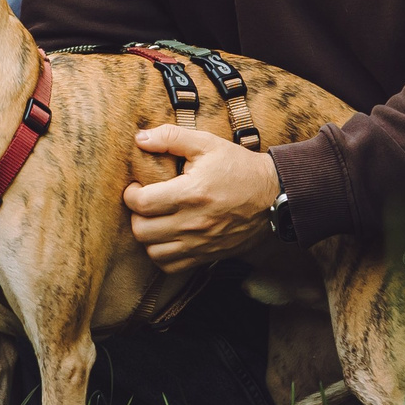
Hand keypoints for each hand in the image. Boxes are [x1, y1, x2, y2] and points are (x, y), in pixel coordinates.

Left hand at [123, 123, 281, 272]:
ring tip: (154, 221)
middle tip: (144, 203)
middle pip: (142, 231)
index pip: (140, 203)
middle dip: (135, 215)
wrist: (274, 196)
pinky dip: (162, 255)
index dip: (130, 194)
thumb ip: (171, 137)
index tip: (136, 187)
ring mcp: (200, 243)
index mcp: (190, 193)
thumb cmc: (239, 167)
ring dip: (147, 237)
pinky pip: (172, 267)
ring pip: (153, 253)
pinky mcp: (208, 255)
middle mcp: (193, 223)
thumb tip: (140, 139)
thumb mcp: (207, 144)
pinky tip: (166, 238)